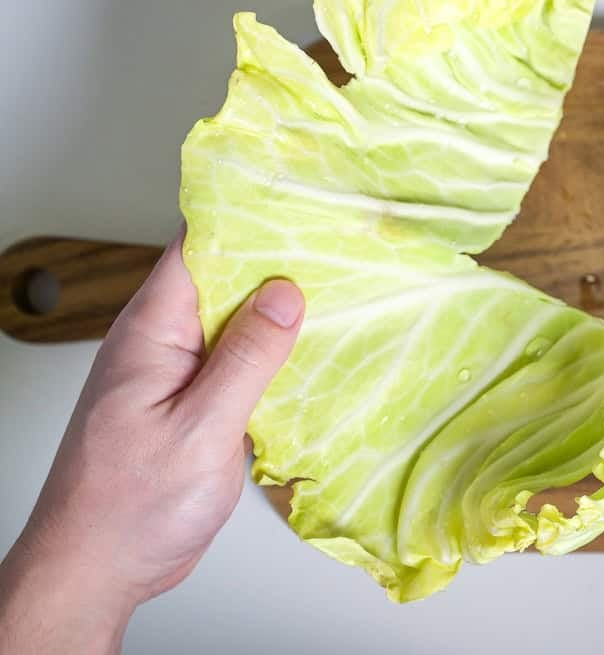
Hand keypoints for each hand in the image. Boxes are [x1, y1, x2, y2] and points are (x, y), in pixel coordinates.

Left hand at [0, 232, 302, 654]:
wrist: (96, 568)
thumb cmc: (132, 505)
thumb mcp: (202, 427)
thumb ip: (246, 358)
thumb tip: (285, 293)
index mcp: (151, 333)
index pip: (195, 249)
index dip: (242, 218)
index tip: (297, 202)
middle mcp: (160, 344)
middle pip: (221, 280)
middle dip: (275, 262)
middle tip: (339, 246)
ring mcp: (174, 374)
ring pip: (232, 322)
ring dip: (278, 313)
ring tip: (340, 292)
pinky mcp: (189, 405)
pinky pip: (234, 362)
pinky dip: (271, 355)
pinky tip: (311, 355)